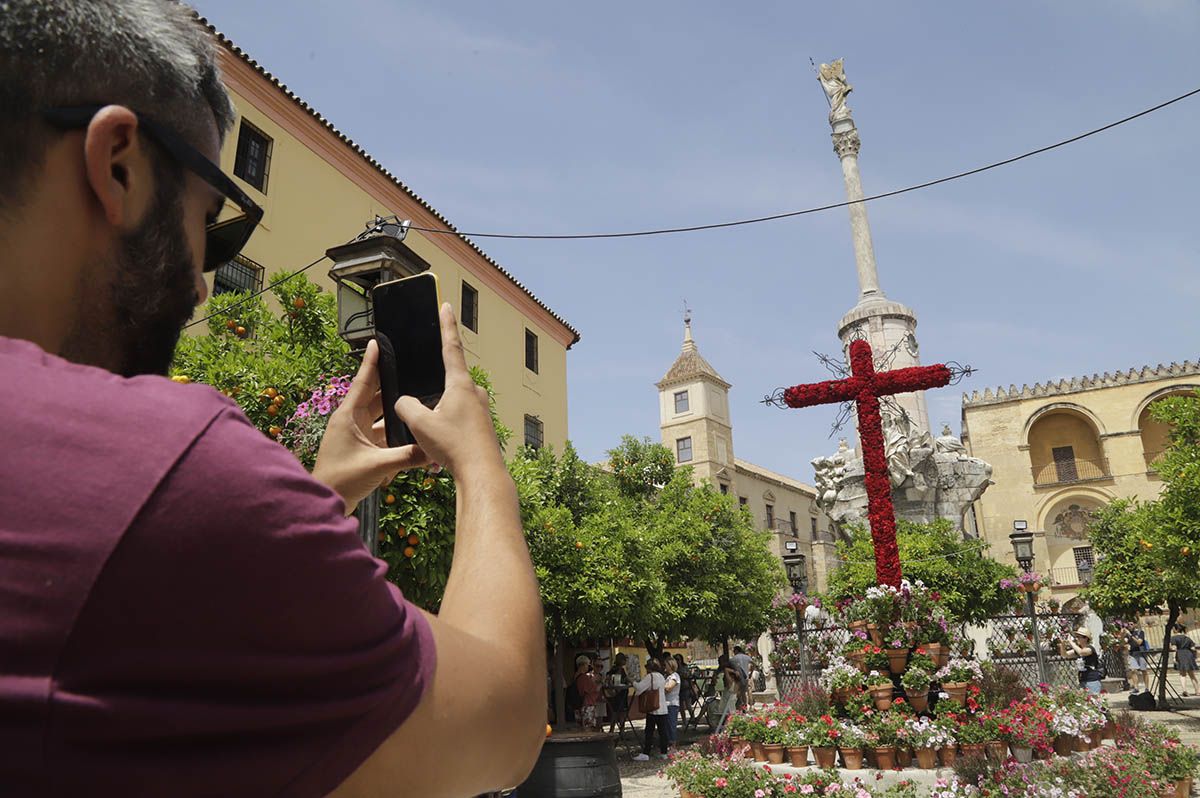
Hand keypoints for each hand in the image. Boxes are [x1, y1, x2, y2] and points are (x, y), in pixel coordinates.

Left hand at [312, 338, 429, 513]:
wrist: (326, 503)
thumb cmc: (341, 480)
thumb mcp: (377, 465)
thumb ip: (408, 456)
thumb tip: (434, 450)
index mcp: (348, 416)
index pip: (363, 382)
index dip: (371, 362)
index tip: (377, 342)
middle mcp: (352, 421)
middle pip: (377, 397)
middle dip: (393, 385)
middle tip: (409, 369)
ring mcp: (358, 435)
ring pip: (382, 417)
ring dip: (397, 414)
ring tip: (417, 402)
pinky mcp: (363, 448)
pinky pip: (384, 435)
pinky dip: (396, 435)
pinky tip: (411, 434)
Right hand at [394, 303, 503, 479]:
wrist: (482, 475)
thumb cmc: (454, 447)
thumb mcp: (420, 424)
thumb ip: (406, 406)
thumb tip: (404, 402)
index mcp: (460, 384)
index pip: (450, 346)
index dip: (446, 325)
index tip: (447, 305)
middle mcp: (474, 392)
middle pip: (446, 383)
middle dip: (432, 397)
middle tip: (426, 419)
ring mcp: (481, 409)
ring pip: (450, 406)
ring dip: (438, 420)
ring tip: (434, 444)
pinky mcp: (482, 425)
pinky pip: (457, 422)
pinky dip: (446, 433)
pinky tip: (441, 451)